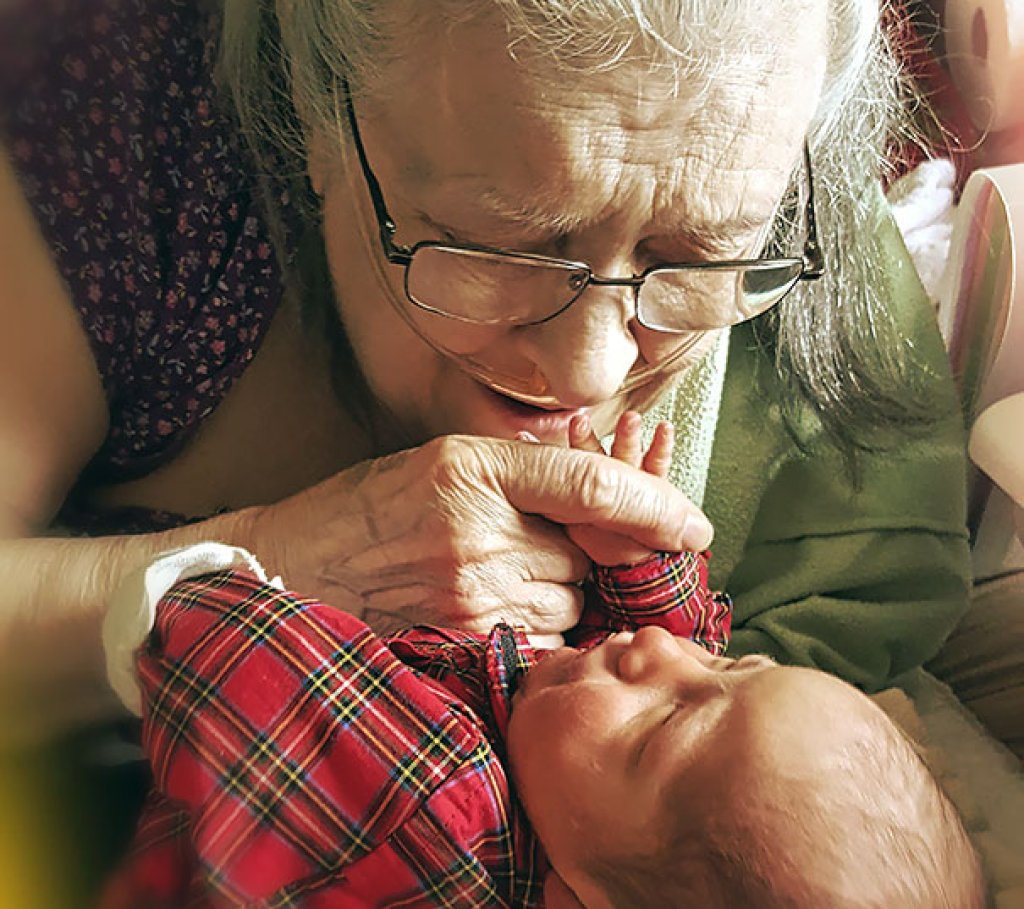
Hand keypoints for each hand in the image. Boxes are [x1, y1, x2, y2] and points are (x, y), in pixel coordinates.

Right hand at [247, 434, 711, 642]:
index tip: (696, 527)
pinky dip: (534, 630)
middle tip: (527, 545)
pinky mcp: (460, 641)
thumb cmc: (367, 507)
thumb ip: (522, 469)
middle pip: (587, 554)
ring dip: (556, 595)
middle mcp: (476, 530)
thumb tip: (604, 486)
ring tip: (492, 577)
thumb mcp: (441, 459)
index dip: (657, 505)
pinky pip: (538, 641)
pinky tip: (490, 610)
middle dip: (579, 553)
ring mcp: (469, 593)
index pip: (594, 486)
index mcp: (474, 467)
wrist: (289, 567)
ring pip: (569, 603)